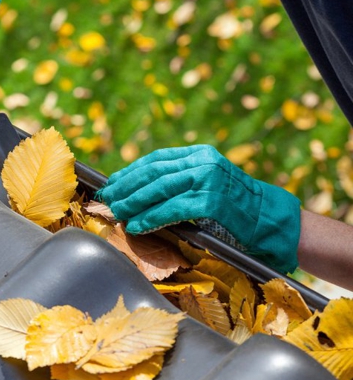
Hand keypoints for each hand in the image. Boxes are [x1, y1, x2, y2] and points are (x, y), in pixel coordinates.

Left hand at [97, 145, 300, 273]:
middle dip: (126, 187)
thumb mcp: (208, 182)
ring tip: (117, 212)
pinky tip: (137, 225)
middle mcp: (203, 161)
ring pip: (159, 189)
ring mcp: (208, 180)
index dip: (131, 171)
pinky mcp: (212, 202)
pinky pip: (173, 209)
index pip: (156, 159)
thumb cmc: (236, 206)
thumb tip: (142, 190)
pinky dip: (151, 218)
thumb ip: (181, 180)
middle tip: (108, 199)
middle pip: (153, 172)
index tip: (113, 183)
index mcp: (199, 153)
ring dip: (133, 202)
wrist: (271, 219)